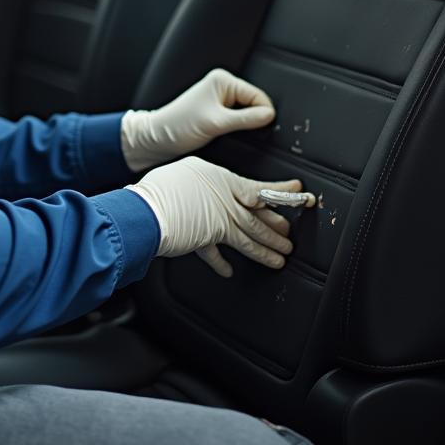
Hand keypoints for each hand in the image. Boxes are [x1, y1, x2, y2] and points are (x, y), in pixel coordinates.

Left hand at [121, 68, 274, 172]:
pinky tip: (228, 136)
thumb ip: (245, 119)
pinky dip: (237, 129)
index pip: (257, 95)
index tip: (266, 128)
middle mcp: (222, 88)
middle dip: (253, 120)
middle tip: (243, 133)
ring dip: (244, 126)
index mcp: (223, 80)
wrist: (158, 139)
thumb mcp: (216, 123)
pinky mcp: (217, 114)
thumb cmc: (177, 126)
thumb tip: (269, 115)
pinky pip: (237, 121)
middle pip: (253, 104)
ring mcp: (219, 101)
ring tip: (231, 134)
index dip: (263, 112)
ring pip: (246, 114)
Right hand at [126, 156, 307, 277]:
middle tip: (290, 237)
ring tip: (280, 259)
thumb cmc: (160, 189)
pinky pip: (216, 255)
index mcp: (220, 179)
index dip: (280, 191)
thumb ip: (202, 182)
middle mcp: (223, 201)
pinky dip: (222, 264)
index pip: (257, 187)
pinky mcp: (205, 241)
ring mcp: (217, 223)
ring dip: (265, 251)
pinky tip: (229, 271)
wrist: (146, 211)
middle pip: (257, 217)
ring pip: (248, 238)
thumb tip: (207, 190)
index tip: (298, 192)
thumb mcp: (185, 172)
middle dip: (276, 228)